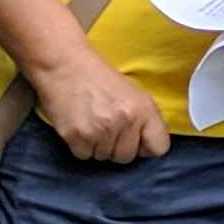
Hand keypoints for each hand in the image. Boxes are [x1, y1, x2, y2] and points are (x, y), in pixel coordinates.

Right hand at [32, 52, 170, 162]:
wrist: (64, 65)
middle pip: (127, 157)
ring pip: (104, 157)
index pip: (159, 147)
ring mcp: (100, 130)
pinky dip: (81, 146)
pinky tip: (80, 126)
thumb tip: (147, 149)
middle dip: (117, 147)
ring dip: (98, 146)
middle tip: (107, 126)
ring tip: (92, 122)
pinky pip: (84, 155)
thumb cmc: (100, 78)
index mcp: (144, 108)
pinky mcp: (77, 136)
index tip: (136, 139)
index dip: (146, 146)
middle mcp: (125, 121)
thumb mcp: (133, 93)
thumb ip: (145, 120)